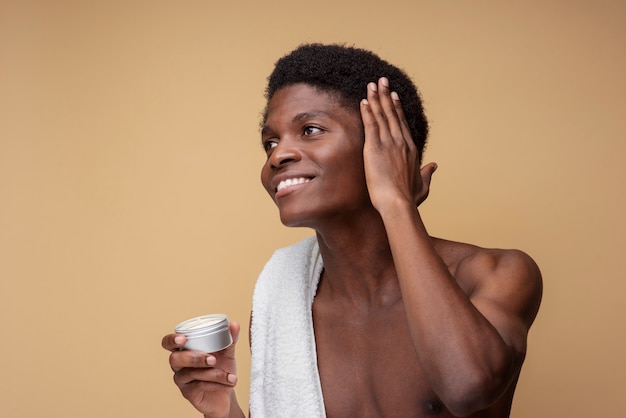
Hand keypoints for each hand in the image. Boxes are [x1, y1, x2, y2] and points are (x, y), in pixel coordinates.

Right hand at [162, 321, 240, 417]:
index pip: (168, 343)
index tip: (183, 338)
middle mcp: (179, 365)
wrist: (226, 394)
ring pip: (191, 373)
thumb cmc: (221, 368)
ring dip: (213, 373)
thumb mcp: (227, 353)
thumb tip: (234, 324)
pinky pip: (199, 386)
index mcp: (184, 350)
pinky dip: (216, 383)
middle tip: (212, 359)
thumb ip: (229, 339)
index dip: (171, 340)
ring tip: (229, 375)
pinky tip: (229, 382)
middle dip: (194, 358)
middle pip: (175, 359)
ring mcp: (182, 380)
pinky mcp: (188, 393)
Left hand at [360, 77, 436, 211]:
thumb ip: (428, 173)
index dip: (397, 108)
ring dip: (376, 98)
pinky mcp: (375, 147)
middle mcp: (401, 142)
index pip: (402, 123)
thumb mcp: (423, 185)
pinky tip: (363, 101)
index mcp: (411, 149)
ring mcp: (389, 143)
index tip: (393, 96)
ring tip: (372, 85)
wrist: (398, 203)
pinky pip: (371, 124)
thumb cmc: (409, 198)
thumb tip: (434, 165)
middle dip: (386, 96)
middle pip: (392, 114)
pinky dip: (367, 111)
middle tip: (382, 81)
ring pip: (382, 115)